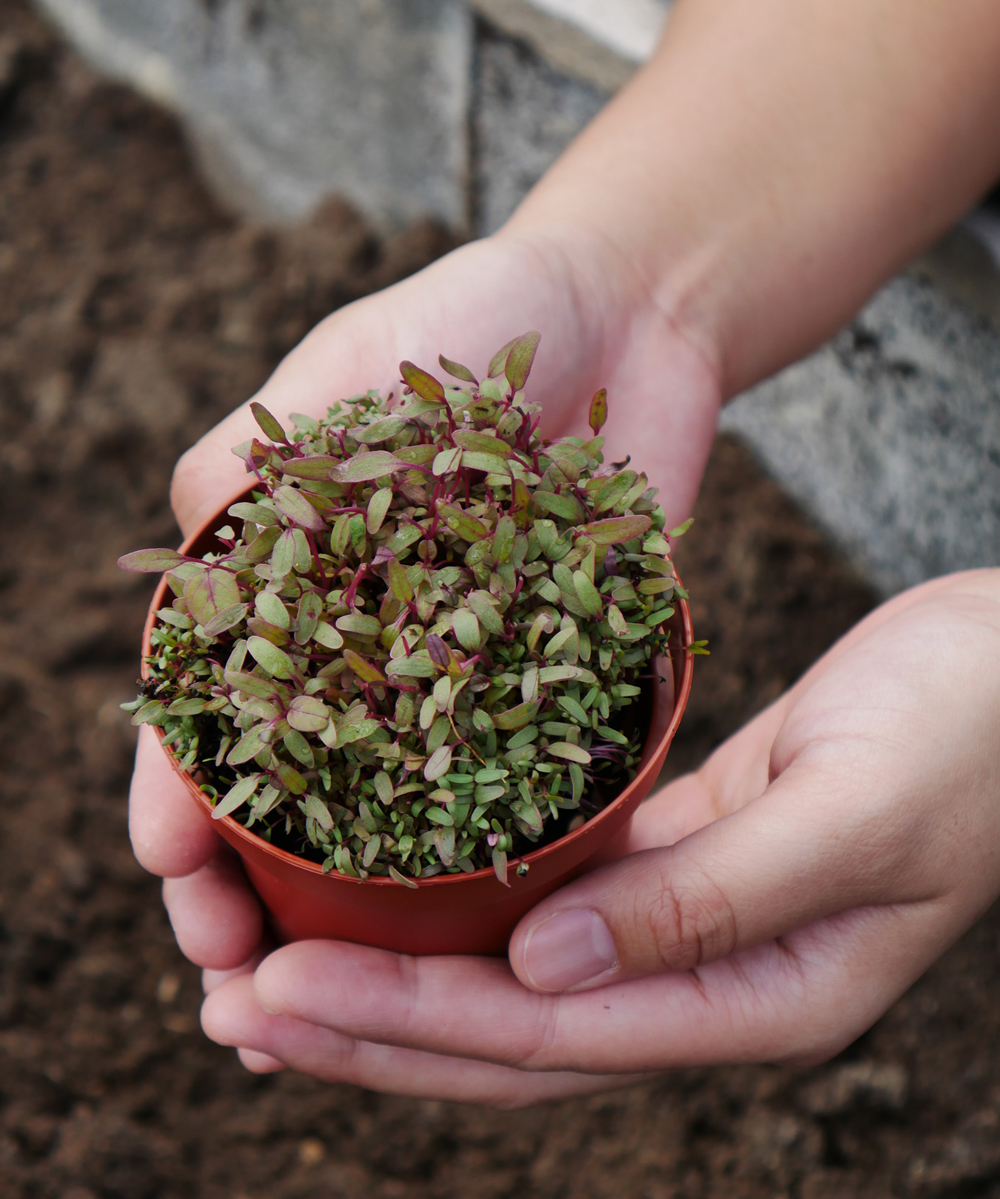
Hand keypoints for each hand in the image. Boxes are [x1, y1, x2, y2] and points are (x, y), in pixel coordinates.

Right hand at [127, 225, 721, 1069]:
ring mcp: (454, 669)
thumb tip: (192, 527)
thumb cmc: (483, 313)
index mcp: (291, 573)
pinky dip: (471, 860)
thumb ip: (266, 447)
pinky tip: (454, 935)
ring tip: (311, 997)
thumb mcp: (358, 364)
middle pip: (283, 783)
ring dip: (334, 909)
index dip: (180, 785)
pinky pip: (509, 779)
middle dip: (240, 879)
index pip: (210, 700)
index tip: (172, 863)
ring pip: (381, 813)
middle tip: (229, 972)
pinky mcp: (549, 677)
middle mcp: (363, 637)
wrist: (632, 314)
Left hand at [197, 570, 999, 1103]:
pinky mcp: (673, 849)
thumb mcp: (853, 817)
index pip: (547, 1036)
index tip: (276, 990)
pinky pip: (548, 891)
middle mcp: (703, 976)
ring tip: (268, 968)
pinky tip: (387, 878)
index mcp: (753, 998)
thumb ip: (709, 903)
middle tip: (229, 1007)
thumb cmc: (967, 733)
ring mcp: (685, 919)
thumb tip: (543, 973)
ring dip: (396, 974)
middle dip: (366, 1026)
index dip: (405, 1019)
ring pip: (516, 971)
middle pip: (508, 1032)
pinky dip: (460, 898)